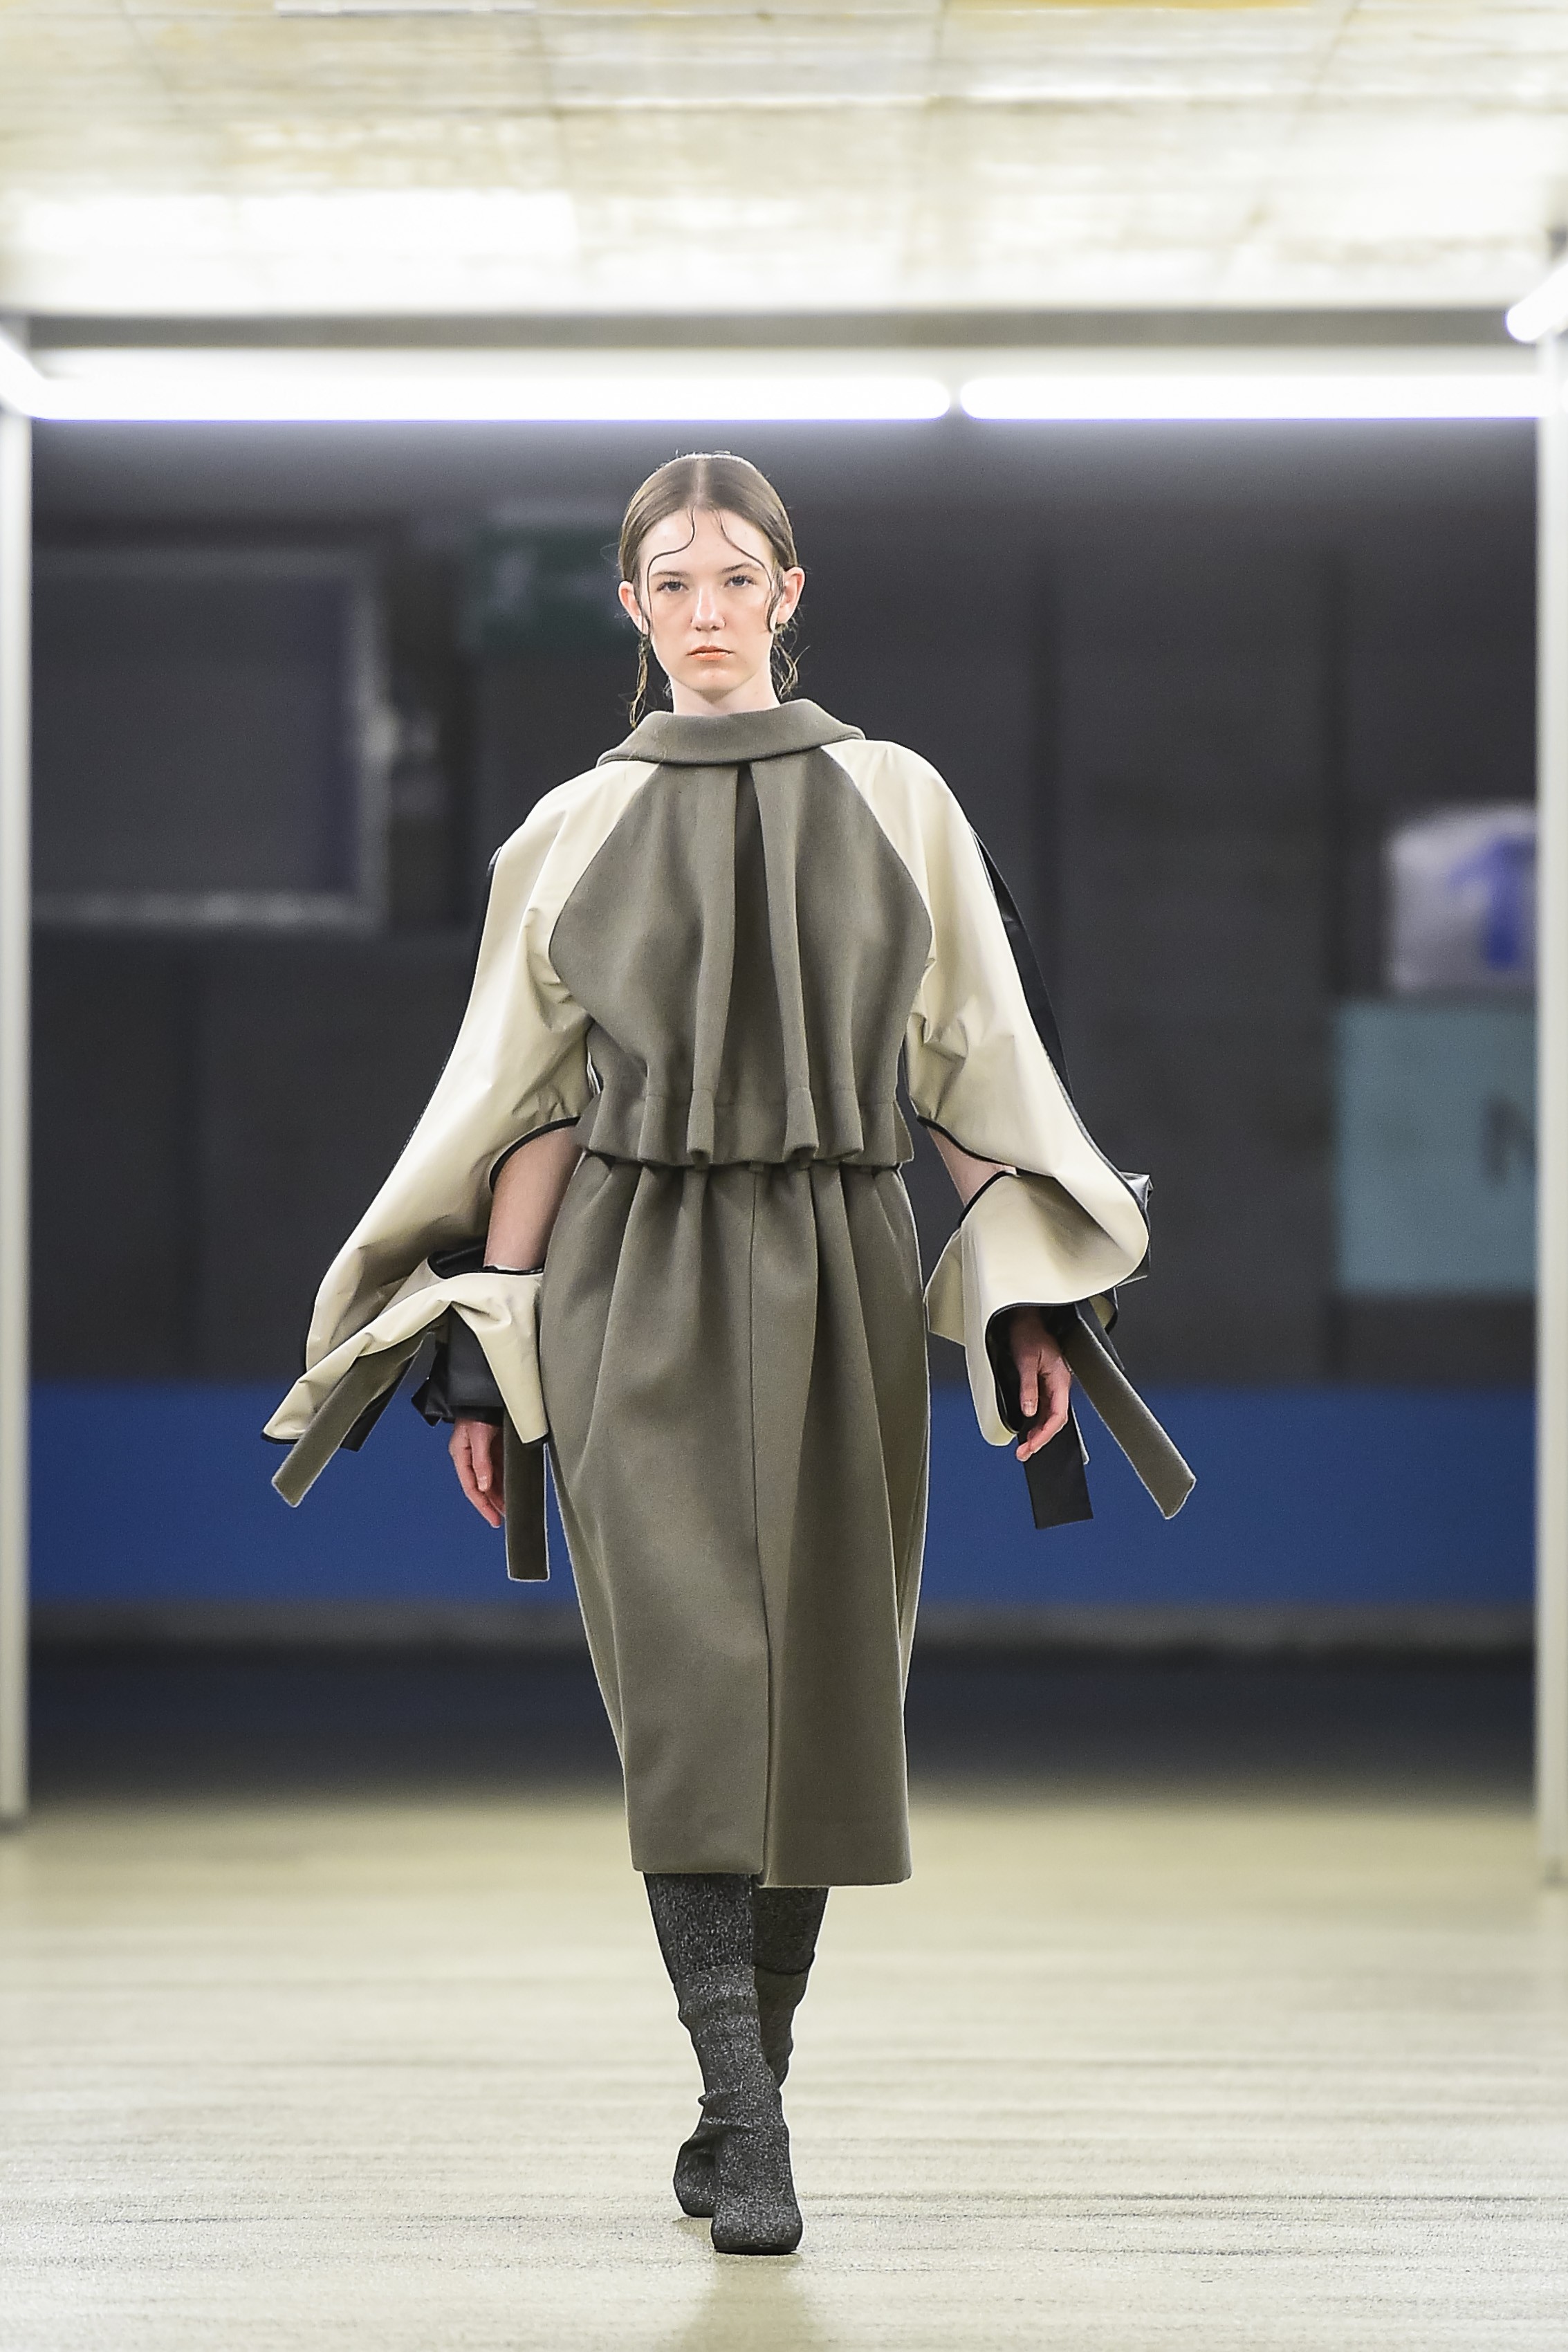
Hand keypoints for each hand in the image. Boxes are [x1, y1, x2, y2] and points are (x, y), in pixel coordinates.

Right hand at [450, 1417, 504, 1526]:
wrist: (485, 1388)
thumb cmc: (477, 1408)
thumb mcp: (479, 1436)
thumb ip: (481, 1462)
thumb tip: (483, 1485)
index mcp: (461, 1454)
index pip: (471, 1487)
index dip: (482, 1505)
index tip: (493, 1519)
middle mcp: (470, 1455)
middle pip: (480, 1485)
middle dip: (491, 1502)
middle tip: (502, 1517)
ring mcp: (482, 1450)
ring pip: (490, 1478)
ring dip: (499, 1493)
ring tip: (509, 1507)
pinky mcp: (492, 1444)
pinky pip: (498, 1467)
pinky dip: (504, 1479)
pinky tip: (511, 1487)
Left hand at [1009, 1307, 1071, 1460]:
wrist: (1025, 1320)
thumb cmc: (1029, 1333)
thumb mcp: (1025, 1360)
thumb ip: (1028, 1387)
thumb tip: (1028, 1411)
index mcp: (1061, 1380)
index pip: (1058, 1415)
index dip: (1045, 1433)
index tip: (1032, 1445)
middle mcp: (1059, 1385)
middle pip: (1055, 1420)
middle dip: (1041, 1439)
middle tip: (1024, 1453)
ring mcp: (1052, 1386)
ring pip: (1049, 1416)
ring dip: (1037, 1433)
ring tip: (1024, 1448)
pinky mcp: (1044, 1385)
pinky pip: (1043, 1409)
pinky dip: (1035, 1422)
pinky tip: (1027, 1430)